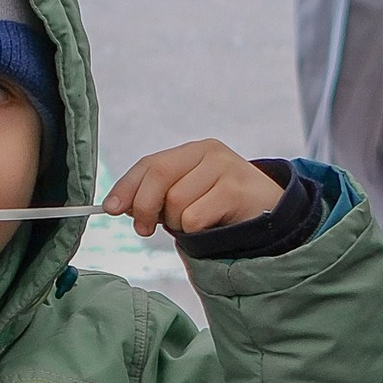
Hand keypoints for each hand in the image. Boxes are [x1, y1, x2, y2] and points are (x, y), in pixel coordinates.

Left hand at [104, 142, 282, 241]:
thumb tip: (117, 205)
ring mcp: (225, 168)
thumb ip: (157, 195)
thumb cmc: (222, 208)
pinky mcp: (235, 190)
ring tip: (195, 223)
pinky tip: (211, 227)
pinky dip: (195, 232)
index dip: (126, 186)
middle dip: (144, 207)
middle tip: (145, 229)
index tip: (110, 208)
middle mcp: (209, 152)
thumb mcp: (188, 195)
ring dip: (177, 223)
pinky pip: (194, 218)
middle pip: (158, 177)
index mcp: (193, 150)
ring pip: (176, 202)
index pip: (150, 163)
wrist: (272, 216)